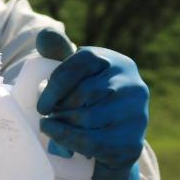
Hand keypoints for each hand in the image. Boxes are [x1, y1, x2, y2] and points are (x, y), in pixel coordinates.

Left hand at [34, 28, 149, 179]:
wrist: (113, 144)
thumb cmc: (90, 102)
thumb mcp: (77, 75)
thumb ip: (60, 53)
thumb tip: (44, 36)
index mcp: (119, 63)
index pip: (81, 62)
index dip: (55, 83)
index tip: (41, 104)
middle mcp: (133, 85)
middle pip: (83, 92)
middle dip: (59, 107)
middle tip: (49, 116)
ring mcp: (137, 114)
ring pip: (86, 118)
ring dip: (62, 125)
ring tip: (53, 127)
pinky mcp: (132, 142)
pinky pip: (92, 141)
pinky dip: (68, 141)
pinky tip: (57, 140)